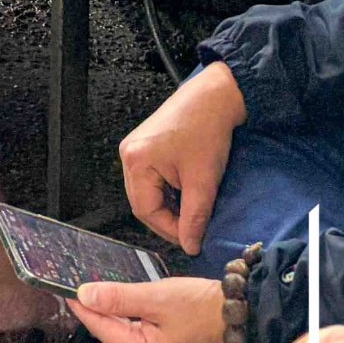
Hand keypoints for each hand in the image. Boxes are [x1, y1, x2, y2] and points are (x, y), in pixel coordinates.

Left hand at [68, 277, 226, 342]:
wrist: (243, 311)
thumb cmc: (205, 308)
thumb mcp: (157, 297)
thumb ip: (119, 297)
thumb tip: (86, 294)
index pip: (103, 330)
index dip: (82, 308)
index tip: (64, 289)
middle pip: (112, 333)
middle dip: (93, 310)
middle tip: (74, 285)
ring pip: (124, 332)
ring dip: (109, 311)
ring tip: (91, 289)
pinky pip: (138, 331)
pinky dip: (126, 315)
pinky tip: (117, 300)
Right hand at [118, 62, 245, 254]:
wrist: (214, 97)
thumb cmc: (207, 131)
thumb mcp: (203, 180)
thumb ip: (194, 217)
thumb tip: (190, 246)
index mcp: (136, 161)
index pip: (145, 210)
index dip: (169, 230)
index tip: (192, 239)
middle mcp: (128, 154)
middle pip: (142, 202)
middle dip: (168, 218)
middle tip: (193, 228)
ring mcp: (135, 148)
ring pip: (147, 192)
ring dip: (169, 205)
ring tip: (193, 209)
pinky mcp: (145, 145)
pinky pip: (151, 179)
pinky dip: (168, 191)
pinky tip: (187, 191)